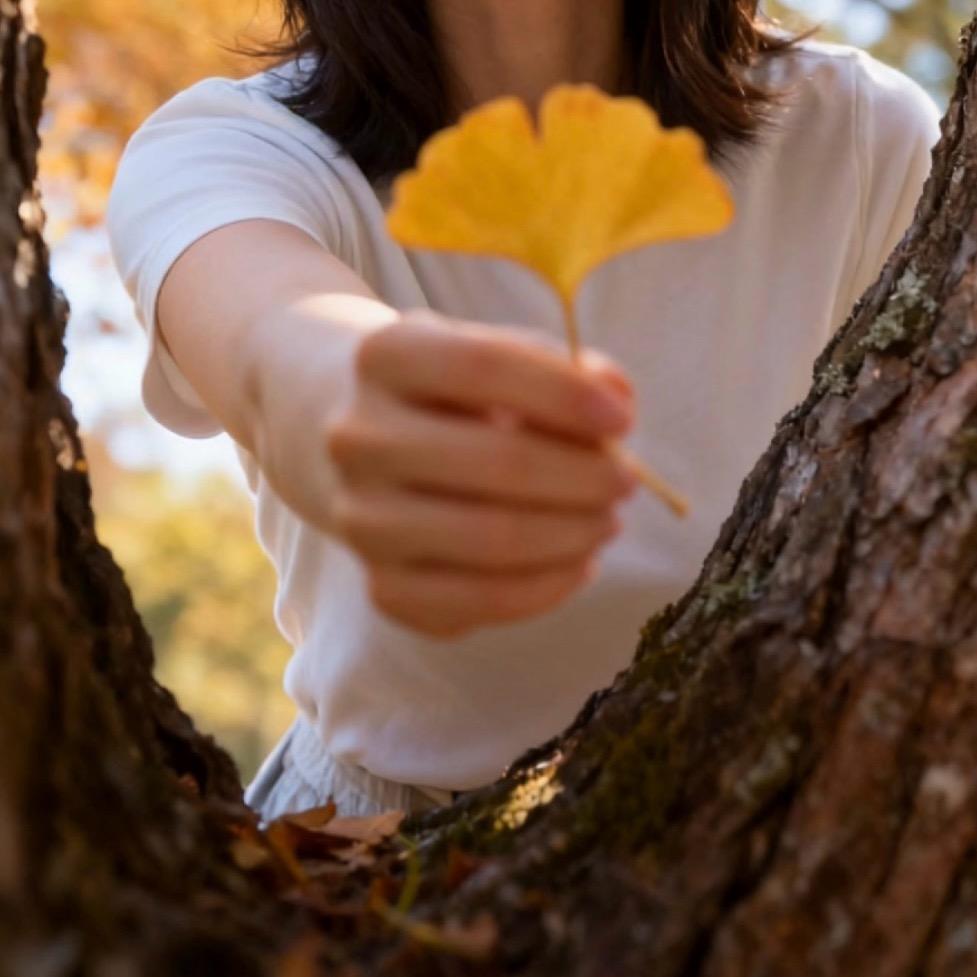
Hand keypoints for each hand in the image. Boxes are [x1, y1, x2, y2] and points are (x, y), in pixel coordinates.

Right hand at [323, 308, 637, 638]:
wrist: (361, 441)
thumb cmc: (451, 394)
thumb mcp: (496, 354)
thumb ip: (565, 368)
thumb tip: (618, 403)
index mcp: (384, 357)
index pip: (480, 368)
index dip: (563, 395)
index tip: (622, 421)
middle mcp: (357, 439)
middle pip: (493, 462)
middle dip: (584, 477)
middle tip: (626, 482)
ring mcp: (361, 520)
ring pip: (489, 542)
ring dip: (573, 535)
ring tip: (607, 521)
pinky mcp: (380, 586)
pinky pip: (478, 603)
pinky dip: (547, 589)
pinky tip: (578, 563)